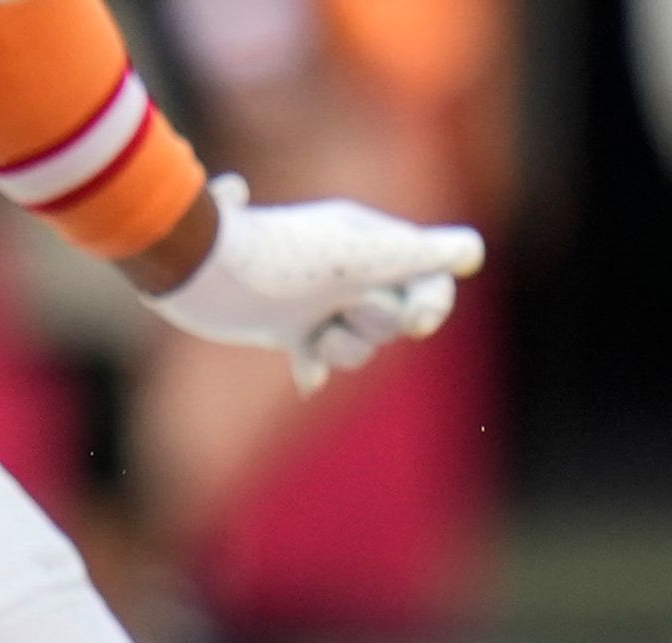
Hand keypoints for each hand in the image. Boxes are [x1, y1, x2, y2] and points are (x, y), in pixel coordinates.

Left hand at [148, 174, 484, 392]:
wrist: (197, 272)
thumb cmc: (279, 260)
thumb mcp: (359, 258)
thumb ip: (419, 256)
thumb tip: (473, 251)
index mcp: (368, 237)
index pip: (426, 272)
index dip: (432, 299)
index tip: (419, 320)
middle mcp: (346, 263)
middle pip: (396, 314)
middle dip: (376, 323)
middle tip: (343, 310)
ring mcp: (317, 296)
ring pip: (361, 342)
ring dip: (343, 348)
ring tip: (315, 337)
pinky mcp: (284, 326)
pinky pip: (319, 355)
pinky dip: (315, 366)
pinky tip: (305, 377)